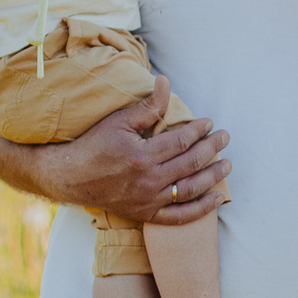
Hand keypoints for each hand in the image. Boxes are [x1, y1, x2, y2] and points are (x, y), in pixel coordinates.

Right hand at [48, 79, 229, 224]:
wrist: (71, 177)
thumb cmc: (95, 145)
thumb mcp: (119, 121)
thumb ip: (148, 106)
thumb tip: (166, 81)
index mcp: (143, 155)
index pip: (182, 141)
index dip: (199, 131)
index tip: (209, 123)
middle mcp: (149, 180)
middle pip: (191, 164)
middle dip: (212, 148)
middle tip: (225, 137)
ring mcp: (149, 200)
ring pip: (191, 190)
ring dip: (213, 177)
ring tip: (227, 164)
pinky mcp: (147, 215)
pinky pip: (180, 216)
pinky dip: (201, 209)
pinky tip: (217, 198)